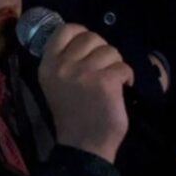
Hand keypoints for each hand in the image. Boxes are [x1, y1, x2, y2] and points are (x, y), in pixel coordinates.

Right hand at [38, 24, 133, 162]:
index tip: (89, 47)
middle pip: (91, 37)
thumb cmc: (71, 115)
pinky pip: (123, 67)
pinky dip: (127, 76)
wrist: (82, 146)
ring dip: (116, 64)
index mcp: (47, 65)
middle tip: (104, 67)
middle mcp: (63, 66)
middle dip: (102, 49)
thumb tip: (86, 40)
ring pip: (110, 51)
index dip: (81, 32)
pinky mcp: (105, 82)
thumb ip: (64, 61)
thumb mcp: (56, 84)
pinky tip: (122, 88)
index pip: (65, 30)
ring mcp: (84, 73)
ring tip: (113, 80)